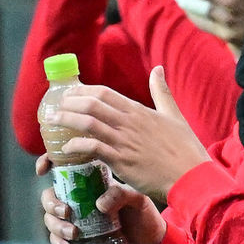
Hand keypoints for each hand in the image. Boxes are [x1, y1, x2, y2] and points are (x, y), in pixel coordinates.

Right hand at [37, 156, 164, 243]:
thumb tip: (100, 204)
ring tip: (73, 233)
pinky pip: (57, 241)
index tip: (42, 170)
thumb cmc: (144, 215)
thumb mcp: (137, 199)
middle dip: (51, 203)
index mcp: (92, 182)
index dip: (48, 163)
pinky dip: (58, 243)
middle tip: (66, 211)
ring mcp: (77, 220)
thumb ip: (121, 194)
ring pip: (51, 219)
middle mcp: (80, 199)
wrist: (151, 243)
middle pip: (50, 196)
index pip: (64, 168)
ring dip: (56, 226)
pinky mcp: (78, 241)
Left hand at [52, 66, 209, 198]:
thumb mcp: (174, 114)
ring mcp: (124, 141)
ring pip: (89, 124)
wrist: (190, 174)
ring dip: (67, 121)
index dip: (84, 91)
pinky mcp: (122, 161)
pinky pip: (93, 148)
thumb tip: (158, 69)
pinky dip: (77, 146)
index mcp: (139, 110)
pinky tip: (67, 148)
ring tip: (53, 122)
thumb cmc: (184, 147)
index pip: (105, 93)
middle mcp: (129, 122)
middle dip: (70, 103)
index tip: (70, 93)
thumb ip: (161, 92)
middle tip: (55, 106)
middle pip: (93, 104)